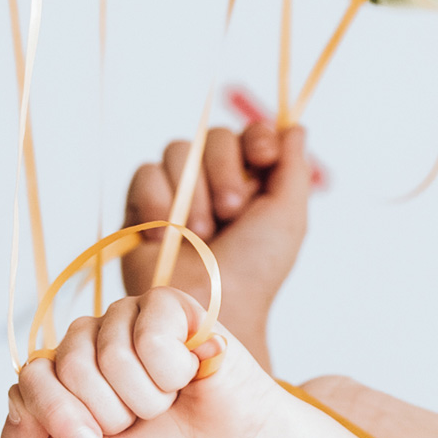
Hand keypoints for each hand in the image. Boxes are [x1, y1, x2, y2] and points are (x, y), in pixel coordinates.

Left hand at [2, 287, 318, 437]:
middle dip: (110, 413)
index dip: (61, 417)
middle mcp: (89, 341)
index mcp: (63, 376)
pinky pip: (149, 336)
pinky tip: (188, 376)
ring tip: (169, 402)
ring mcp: (126, 320)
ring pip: (108, 354)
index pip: (29, 379)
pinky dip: (172, 372)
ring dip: (146, 398)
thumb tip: (15, 396)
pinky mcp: (168, 306)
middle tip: (141, 423)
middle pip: (67, 366)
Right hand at [120, 124, 321, 365]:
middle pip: (211, 136)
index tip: (263, 158)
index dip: (255, 138)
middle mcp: (212, 182)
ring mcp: (175, 193)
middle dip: (224, 170)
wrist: (212, 308)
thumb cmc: (255, 271)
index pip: (249, 134)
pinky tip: (167, 236)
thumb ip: (293, 169)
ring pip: (177, 151)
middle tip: (231, 213)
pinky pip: (145, 174)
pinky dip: (158, 201)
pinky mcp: (141, 207)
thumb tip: (295, 128)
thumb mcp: (288, 218)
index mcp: (250, 182)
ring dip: (194, 193)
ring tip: (200, 234)